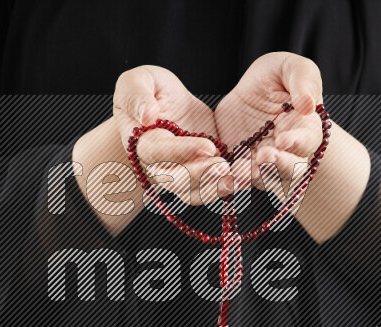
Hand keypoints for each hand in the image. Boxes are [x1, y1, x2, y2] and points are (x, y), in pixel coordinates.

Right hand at [113, 66, 228, 204]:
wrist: (161, 107)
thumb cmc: (146, 91)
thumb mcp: (136, 81)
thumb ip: (137, 94)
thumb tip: (146, 114)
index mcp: (141, 141)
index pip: (158, 152)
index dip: (181, 152)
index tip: (207, 147)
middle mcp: (158, 165)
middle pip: (176, 180)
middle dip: (201, 176)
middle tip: (224, 167)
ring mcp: (178, 174)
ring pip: (193, 191)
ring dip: (216, 188)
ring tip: (239, 178)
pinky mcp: (198, 174)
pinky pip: (208, 190)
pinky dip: (225, 188)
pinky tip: (244, 180)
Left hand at [214, 52, 323, 198]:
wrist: (251, 93)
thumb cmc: (279, 78)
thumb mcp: (291, 68)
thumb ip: (303, 80)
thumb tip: (307, 104)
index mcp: (305, 129)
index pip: (306, 141)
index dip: (297, 142)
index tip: (284, 139)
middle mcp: (288, 153)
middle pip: (288, 169)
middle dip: (276, 166)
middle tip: (263, 157)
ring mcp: (263, 162)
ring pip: (262, 178)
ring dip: (251, 177)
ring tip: (240, 172)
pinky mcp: (240, 164)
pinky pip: (236, 177)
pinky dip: (230, 179)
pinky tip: (221, 174)